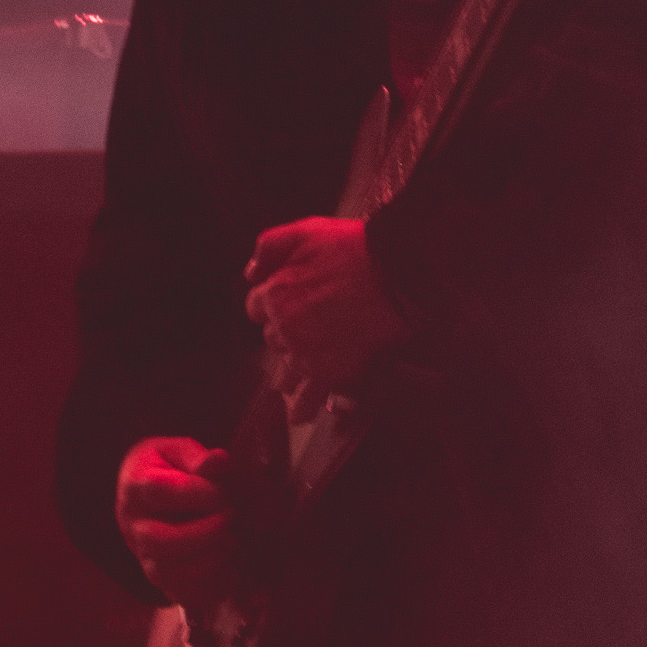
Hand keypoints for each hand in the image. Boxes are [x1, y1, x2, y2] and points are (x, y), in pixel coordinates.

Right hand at [116, 436, 234, 612]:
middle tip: (232, 518)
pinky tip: (232, 565)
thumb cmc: (168, 469)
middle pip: (159, 540)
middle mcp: (134, 526)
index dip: (196, 493)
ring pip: (167, 572)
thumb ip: (198, 458)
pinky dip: (211, 585)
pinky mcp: (161, 581)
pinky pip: (182, 594)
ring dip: (209, 560)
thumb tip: (219, 459)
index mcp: (135, 487)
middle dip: (204, 533)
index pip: (159, 492)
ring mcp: (144, 557)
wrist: (146, 497)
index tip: (223, 492)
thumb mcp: (177, 452)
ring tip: (234, 540)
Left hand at [243, 216, 411, 420]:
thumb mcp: (306, 231)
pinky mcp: (331, 372)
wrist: (396, 274)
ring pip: (285, 372)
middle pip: (272, 339)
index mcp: (274, 294)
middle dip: (284, 335)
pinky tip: (299, 415)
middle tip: (307, 329)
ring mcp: (306, 353)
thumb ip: (269, 247)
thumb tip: (250, 272)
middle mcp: (283, 327)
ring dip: (288, 374)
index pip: (256, 306)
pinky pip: (309, 397)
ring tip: (294, 379)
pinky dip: (303, 408)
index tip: (288, 302)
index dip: (272, 303)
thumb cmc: (354, 250)